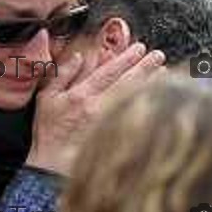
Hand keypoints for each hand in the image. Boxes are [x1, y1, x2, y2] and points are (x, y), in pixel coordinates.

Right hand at [27, 43, 164, 174]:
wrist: (50, 162)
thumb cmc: (47, 130)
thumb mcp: (47, 97)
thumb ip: (62, 74)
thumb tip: (79, 57)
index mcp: (81, 95)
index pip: (109, 71)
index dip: (126, 58)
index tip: (140, 48)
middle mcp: (97, 107)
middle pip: (127, 82)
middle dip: (145, 66)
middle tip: (159, 55)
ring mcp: (107, 123)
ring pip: (133, 99)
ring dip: (150, 84)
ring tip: (164, 71)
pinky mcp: (112, 137)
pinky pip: (133, 118)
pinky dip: (145, 106)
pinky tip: (156, 99)